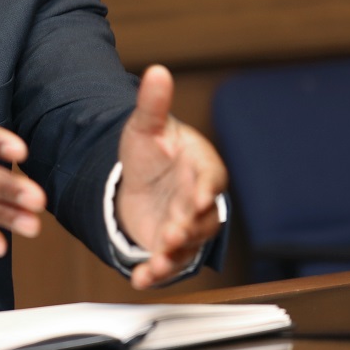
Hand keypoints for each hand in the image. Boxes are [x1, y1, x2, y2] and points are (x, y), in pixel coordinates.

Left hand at [116, 65, 227, 288]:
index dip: (205, 190)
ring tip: (158, 261)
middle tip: (174, 232)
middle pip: (202, 219)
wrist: (139, 179)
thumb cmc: (152, 151)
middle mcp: (198, 202)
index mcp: (202, 169)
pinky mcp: (168, 246)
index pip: (210, 180)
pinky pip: (167, 263)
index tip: (198, 198)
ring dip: (173, 255)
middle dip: (189, 227)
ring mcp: (186, 227)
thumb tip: (157, 70)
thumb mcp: (146, 126)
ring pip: (188, 245)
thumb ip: (153, 104)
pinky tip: (140, 279)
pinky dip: (156, 274)